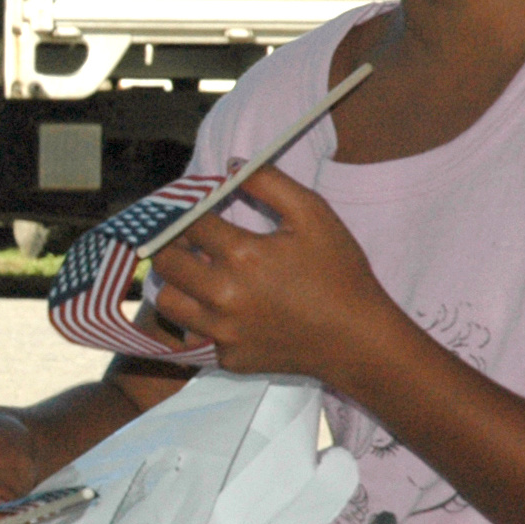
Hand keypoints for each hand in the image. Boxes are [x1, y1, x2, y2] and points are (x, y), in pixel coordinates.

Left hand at [149, 166, 397, 380]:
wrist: (360, 339)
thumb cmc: (340, 273)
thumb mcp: (313, 214)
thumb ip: (268, 182)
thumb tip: (228, 165)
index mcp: (243, 255)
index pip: (186, 223)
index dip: (185, 210)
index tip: (191, 208)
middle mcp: (224, 296)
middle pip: (164, 261)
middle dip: (171, 243)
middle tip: (188, 239)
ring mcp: (223, 332)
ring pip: (168, 301)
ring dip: (177, 283)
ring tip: (198, 273)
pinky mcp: (228, 359)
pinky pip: (198, 332)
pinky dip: (205, 318)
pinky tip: (230, 308)